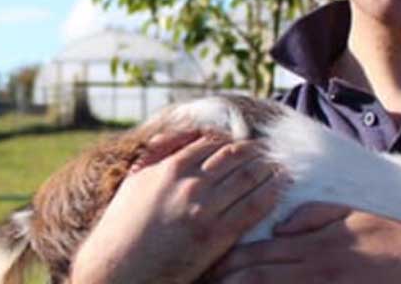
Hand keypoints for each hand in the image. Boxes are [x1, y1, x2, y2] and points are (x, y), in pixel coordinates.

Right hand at [70, 131, 284, 283]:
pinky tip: (279, 189)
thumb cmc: (124, 224)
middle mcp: (190, 184)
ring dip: (268, 169)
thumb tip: (183, 135)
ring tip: (279, 167)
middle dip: (255, 152)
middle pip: (234, 157)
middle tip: (268, 152)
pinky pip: (252, 208)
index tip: (243, 143)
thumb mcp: (136, 179)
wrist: (120, 265)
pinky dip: (270, 195)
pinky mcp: (217, 235)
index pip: (212, 143)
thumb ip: (159, 153)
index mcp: (171, 167)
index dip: (232, 141)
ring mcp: (205, 209)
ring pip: (248, 178)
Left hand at [206, 203, 400, 282]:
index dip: (226, 262)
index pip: (257, 252)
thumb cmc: (397, 241)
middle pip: (257, 276)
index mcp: (315, 242)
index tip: (203, 266)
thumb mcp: (353, 217)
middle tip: (197, 280)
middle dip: (224, 280)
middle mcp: (316, 266)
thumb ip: (313, 216)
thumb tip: (278, 222)